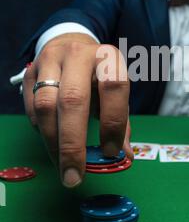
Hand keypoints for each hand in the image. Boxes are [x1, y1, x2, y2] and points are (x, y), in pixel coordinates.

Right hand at [22, 33, 132, 187]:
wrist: (71, 45)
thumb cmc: (98, 76)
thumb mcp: (116, 93)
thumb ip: (121, 123)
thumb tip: (124, 157)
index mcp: (108, 57)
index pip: (113, 87)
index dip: (113, 122)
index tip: (110, 152)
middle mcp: (79, 54)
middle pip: (73, 99)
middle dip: (73, 143)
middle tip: (74, 175)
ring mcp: (51, 61)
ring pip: (46, 104)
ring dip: (52, 142)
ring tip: (62, 165)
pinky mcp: (31, 71)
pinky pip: (31, 107)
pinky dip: (41, 129)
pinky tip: (52, 141)